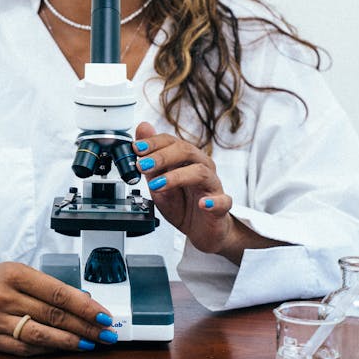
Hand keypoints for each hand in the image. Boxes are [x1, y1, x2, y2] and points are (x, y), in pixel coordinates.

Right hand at [0, 261, 118, 356]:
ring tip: (90, 343)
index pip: (57, 292)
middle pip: (53, 315)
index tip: (103, 314)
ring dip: (70, 341)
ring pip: (40, 335)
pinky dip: (48, 349)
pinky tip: (64, 348)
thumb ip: (46, 286)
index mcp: (15, 274)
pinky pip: (25, 348)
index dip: (84, 306)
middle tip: (106, 332)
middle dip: (85, 326)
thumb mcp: (18, 271)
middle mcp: (5, 297)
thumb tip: (82, 301)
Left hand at [133, 121, 236, 257]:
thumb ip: (151, 158)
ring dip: (177, 177)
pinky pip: (222, 201)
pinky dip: (213, 202)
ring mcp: (213, 185)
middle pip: (187, 151)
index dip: (153, 143)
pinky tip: (203, 204)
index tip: (136, 148)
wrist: (201, 230)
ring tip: (157, 185)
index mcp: (186, 159)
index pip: (171, 142)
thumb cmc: (182, 204)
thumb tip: (142, 128)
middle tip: (143, 165)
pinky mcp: (221, 206)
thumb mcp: (159, 181)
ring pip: (201, 173)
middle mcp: (202, 167)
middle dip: (162, 157)